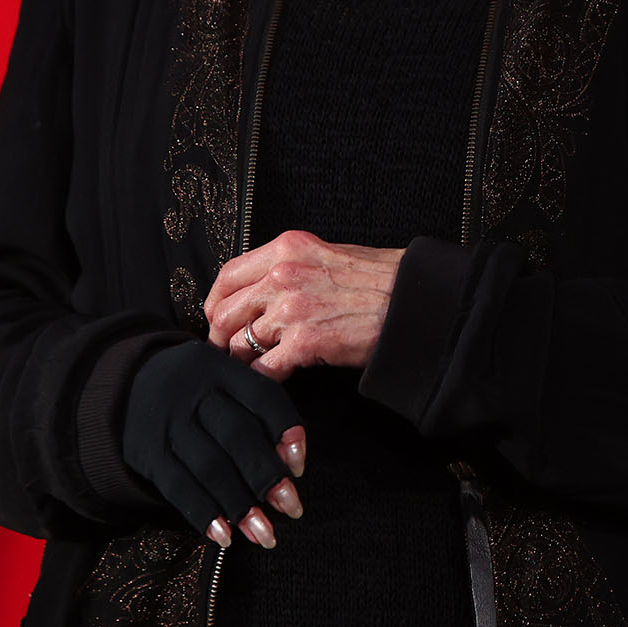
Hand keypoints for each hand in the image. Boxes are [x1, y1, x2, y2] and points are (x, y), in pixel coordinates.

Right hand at [121, 341, 307, 549]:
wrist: (124, 387)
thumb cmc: (193, 392)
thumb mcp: (221, 381)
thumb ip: (255, 411)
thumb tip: (290, 465)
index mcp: (220, 368)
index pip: (262, 396)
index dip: (286, 431)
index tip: (299, 468)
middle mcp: (192, 392)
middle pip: (237, 434)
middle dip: (268, 476)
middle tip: (292, 507)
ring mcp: (167, 423)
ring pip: (210, 467)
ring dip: (241, 505)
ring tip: (266, 534)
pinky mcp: (146, 453)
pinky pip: (179, 487)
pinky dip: (205, 514)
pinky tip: (225, 536)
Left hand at [203, 229, 403, 379]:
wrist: (412, 300)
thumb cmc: (377, 279)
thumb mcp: (325, 254)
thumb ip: (289, 266)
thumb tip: (261, 289)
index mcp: (287, 248)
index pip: (228, 274)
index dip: (215, 302)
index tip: (216, 317)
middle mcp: (283, 274)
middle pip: (226, 311)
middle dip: (221, 337)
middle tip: (227, 351)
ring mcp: (292, 308)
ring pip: (240, 342)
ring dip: (243, 360)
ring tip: (253, 367)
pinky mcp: (305, 342)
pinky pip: (264, 368)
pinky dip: (263, 378)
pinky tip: (274, 378)